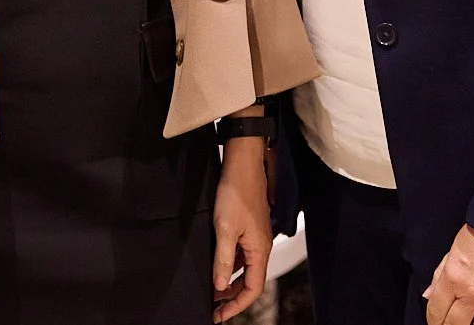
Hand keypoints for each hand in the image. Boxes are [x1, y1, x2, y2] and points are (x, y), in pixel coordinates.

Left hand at [211, 136, 271, 322]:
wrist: (242, 164)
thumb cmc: (236, 192)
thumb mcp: (224, 228)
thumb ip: (223, 259)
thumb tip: (219, 286)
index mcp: (260, 250)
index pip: (253, 289)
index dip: (237, 305)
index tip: (219, 314)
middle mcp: (261, 247)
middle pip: (250, 282)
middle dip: (232, 297)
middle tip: (212, 307)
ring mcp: (255, 238)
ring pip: (245, 269)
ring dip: (229, 282)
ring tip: (212, 291)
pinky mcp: (248, 229)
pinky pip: (241, 255)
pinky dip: (230, 266)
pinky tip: (216, 266)